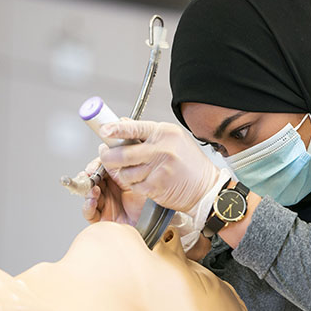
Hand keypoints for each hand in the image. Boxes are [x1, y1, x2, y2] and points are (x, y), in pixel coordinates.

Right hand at [81, 148, 146, 225]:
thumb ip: (117, 165)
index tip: (92, 168)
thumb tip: (102, 148)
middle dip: (87, 179)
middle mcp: (109, 190)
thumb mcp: (134, 179)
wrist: (156, 220)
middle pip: (90, 182)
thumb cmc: (149, 199)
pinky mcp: (103, 218)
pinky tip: (92, 201)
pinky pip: (90, 213)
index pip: (99, 170)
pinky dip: (87, 207)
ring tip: (93, 189)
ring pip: (88, 196)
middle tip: (88, 177)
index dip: (93, 168)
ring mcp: (105, 204)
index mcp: (115, 179)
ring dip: (88, 192)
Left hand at [99, 120, 218, 212]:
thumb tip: (123, 123)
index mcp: (165, 133)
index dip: (116, 129)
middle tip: (106, 156)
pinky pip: (134, 185)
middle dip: (108, 156)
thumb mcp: (174, 139)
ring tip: (135, 171)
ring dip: (124, 174)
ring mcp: (158, 169)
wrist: (206, 188)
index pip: (134, 128)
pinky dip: (136, 185)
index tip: (104, 130)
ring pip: (125, 172)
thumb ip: (148, 133)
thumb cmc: (191, 163)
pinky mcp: (156, 186)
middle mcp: (161, 149)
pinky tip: (146, 181)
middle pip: (122, 153)